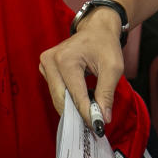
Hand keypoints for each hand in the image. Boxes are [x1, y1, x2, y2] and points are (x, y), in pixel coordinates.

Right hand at [38, 7, 124, 127]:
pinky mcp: (45, 67)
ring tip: (91, 113)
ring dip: (72, 108)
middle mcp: (50, 61)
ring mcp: (45, 64)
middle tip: (95, 127)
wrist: (96, 29)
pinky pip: (55, 91)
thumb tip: (102, 119)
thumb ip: (106, 94)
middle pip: (61, 99)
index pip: (75, 95)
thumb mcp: (113, 68)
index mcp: (66, 59)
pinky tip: (81, 101)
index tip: (98, 129)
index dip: (87, 114)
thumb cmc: (106, 45)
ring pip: (57, 97)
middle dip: (78, 114)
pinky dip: (68, 100)